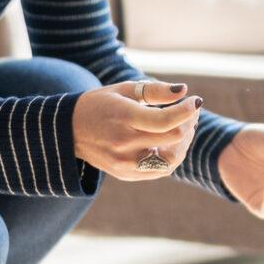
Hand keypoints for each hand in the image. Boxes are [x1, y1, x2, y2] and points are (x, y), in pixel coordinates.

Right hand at [71, 78, 200, 180]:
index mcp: (123, 118)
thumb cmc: (100, 104)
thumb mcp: (124, 89)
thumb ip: (155, 90)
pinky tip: (171, 141)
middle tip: (190, 112)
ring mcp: (125, 163)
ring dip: (184, 143)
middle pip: (173, 139)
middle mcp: (124, 144)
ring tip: (183, 127)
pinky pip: (160, 169)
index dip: (187, 110)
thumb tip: (184, 91)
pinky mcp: (126, 174)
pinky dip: (171, 155)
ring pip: (171, 160)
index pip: (167, 121)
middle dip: (189, 123)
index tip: (195, 100)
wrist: (68, 132)